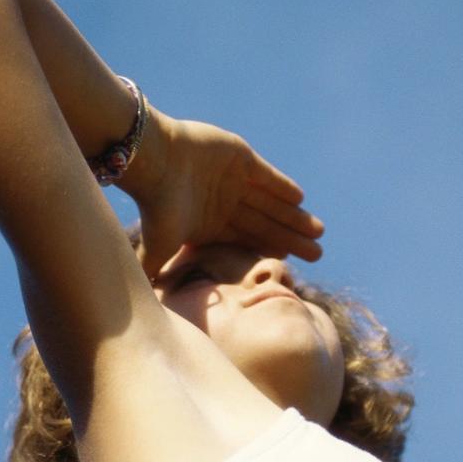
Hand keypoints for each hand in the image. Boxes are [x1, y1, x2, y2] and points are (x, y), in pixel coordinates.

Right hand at [123, 112, 324, 278]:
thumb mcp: (160, 246)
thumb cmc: (158, 205)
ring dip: (294, 216)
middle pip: (265, 223)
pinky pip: (267, 175)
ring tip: (319, 231)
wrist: (153, 159)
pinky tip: (301, 200)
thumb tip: (143, 305)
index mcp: (211, 224)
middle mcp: (224, 202)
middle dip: (291, 238)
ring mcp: (232, 179)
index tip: (290, 262)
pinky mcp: (239, 156)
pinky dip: (283, 187)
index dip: (270, 249)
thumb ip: (158, 271)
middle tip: (318, 254)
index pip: (248, 240)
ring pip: (270, 202)